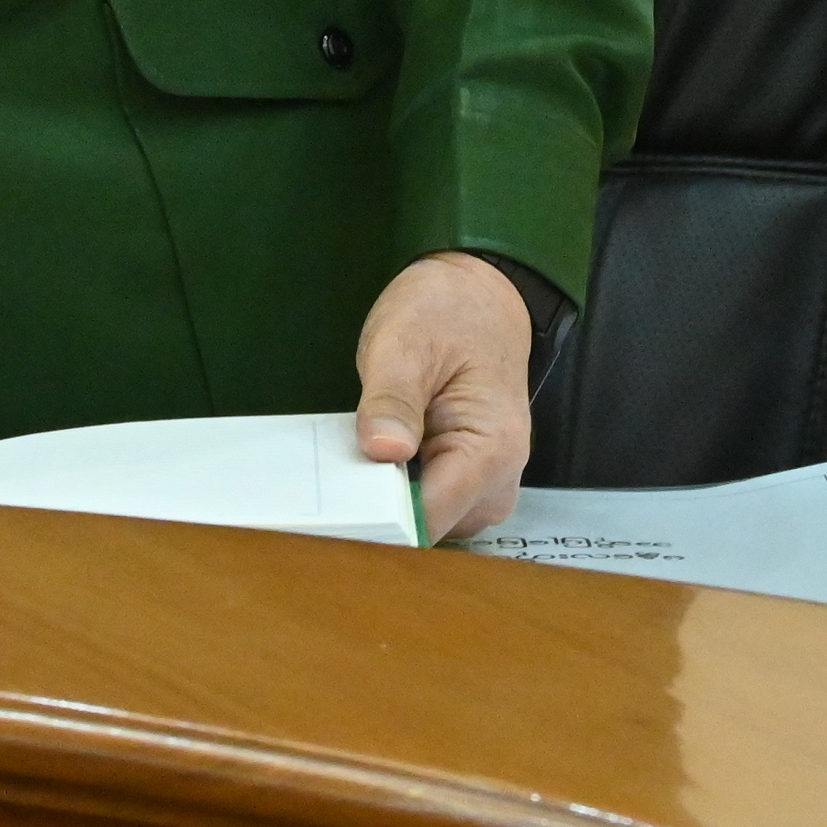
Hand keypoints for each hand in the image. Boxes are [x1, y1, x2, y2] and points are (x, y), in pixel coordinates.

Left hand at [353, 251, 534, 540]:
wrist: (480, 298)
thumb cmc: (448, 314)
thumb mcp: (406, 341)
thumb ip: (392, 399)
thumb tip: (382, 450)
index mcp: (492, 451)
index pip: (429, 517)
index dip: (377, 518)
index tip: (331, 512)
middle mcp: (498, 483)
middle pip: (426, 528)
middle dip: (377, 512)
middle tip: (329, 483)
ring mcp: (485, 489)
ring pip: (424, 523)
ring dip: (384, 503)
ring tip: (351, 465)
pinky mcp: (468, 485)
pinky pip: (426, 506)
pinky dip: (394, 492)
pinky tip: (370, 466)